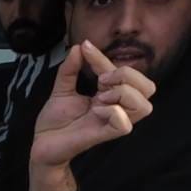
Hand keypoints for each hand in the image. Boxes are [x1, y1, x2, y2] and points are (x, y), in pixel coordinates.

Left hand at [28, 40, 156, 190]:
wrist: (41, 144)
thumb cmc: (55, 121)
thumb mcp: (62, 88)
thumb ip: (70, 69)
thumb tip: (78, 47)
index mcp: (110, 96)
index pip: (124, 72)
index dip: (104, 57)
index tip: (85, 48)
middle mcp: (116, 109)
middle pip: (149, 88)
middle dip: (128, 75)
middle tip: (101, 81)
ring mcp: (111, 123)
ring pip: (144, 106)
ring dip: (123, 94)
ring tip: (100, 97)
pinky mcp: (103, 136)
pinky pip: (124, 125)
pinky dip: (112, 112)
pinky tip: (95, 112)